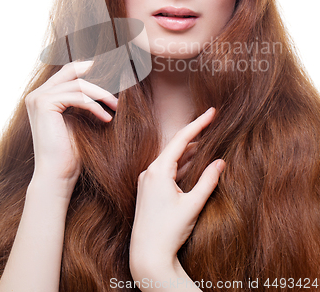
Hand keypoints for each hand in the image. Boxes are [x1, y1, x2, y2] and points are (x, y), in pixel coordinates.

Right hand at [25, 60, 117, 195]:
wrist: (58, 175)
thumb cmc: (72, 152)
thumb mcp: (80, 119)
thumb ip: (85, 100)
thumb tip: (106, 83)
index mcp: (44, 95)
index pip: (70, 71)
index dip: (91, 69)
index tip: (115, 77)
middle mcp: (37, 94)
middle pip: (73, 71)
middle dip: (99, 80)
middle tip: (119, 89)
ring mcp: (38, 98)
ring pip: (78, 84)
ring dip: (101, 95)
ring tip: (117, 107)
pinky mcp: (43, 104)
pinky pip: (76, 97)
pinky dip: (94, 106)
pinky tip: (107, 118)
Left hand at [129, 108, 224, 280]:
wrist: (147, 255)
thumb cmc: (169, 231)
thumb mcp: (193, 204)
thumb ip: (208, 181)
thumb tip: (221, 161)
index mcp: (158, 170)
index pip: (181, 139)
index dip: (198, 123)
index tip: (212, 112)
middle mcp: (149, 171)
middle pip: (175, 146)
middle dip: (194, 135)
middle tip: (212, 122)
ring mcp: (146, 180)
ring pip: (171, 158)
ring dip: (189, 151)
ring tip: (207, 140)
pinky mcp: (147, 189)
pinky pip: (165, 169)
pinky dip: (180, 164)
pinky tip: (193, 162)